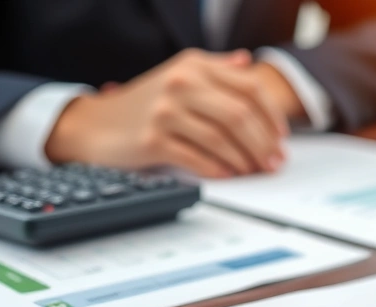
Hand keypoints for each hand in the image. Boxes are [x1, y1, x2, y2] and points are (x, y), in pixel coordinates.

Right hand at [45, 49, 292, 177]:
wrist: (94, 125)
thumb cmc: (144, 104)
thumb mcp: (178, 74)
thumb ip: (215, 68)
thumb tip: (247, 62)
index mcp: (194, 65)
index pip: (250, 88)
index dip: (272, 116)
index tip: (282, 138)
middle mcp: (181, 83)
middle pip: (240, 116)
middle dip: (263, 144)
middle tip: (273, 162)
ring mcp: (165, 111)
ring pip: (222, 139)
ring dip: (245, 160)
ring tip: (254, 171)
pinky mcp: (152, 140)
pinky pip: (197, 158)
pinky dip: (218, 169)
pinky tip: (227, 174)